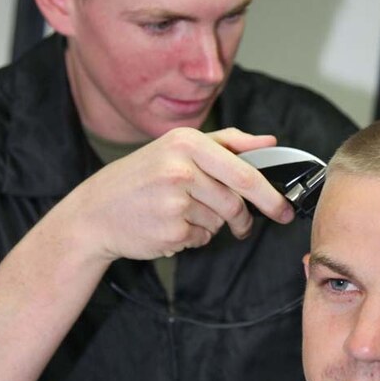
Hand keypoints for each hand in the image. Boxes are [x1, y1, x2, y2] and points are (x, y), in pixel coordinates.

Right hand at [69, 127, 294, 261]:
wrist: (94, 212)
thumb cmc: (139, 177)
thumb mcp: (177, 147)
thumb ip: (228, 142)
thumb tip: (270, 143)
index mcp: (186, 143)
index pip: (244, 173)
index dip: (270, 195)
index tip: (285, 209)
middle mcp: (180, 169)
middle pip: (235, 203)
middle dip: (243, 219)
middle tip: (243, 226)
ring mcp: (174, 202)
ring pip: (219, 221)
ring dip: (211, 224)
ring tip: (182, 213)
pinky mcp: (170, 231)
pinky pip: (201, 238)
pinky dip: (194, 236)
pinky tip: (170, 225)